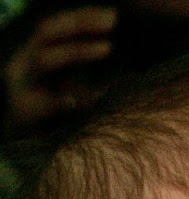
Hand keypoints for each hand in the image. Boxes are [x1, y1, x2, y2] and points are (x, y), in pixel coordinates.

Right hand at [3, 7, 117, 137]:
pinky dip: (66, 99)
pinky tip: (84, 98)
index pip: (55, 26)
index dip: (80, 17)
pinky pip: (46, 102)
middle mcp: (24, 64)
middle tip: (112, 21)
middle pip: (47, 33)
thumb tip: (119, 56)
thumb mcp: (66, 84)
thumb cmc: (50, 113)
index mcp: (34, 55)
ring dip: (77, 51)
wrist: (20, 144)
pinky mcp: (25, 111)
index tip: (110, 14)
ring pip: (44, 59)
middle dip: (79, 24)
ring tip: (108, 48)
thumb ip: (83, 70)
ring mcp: (22, 85)